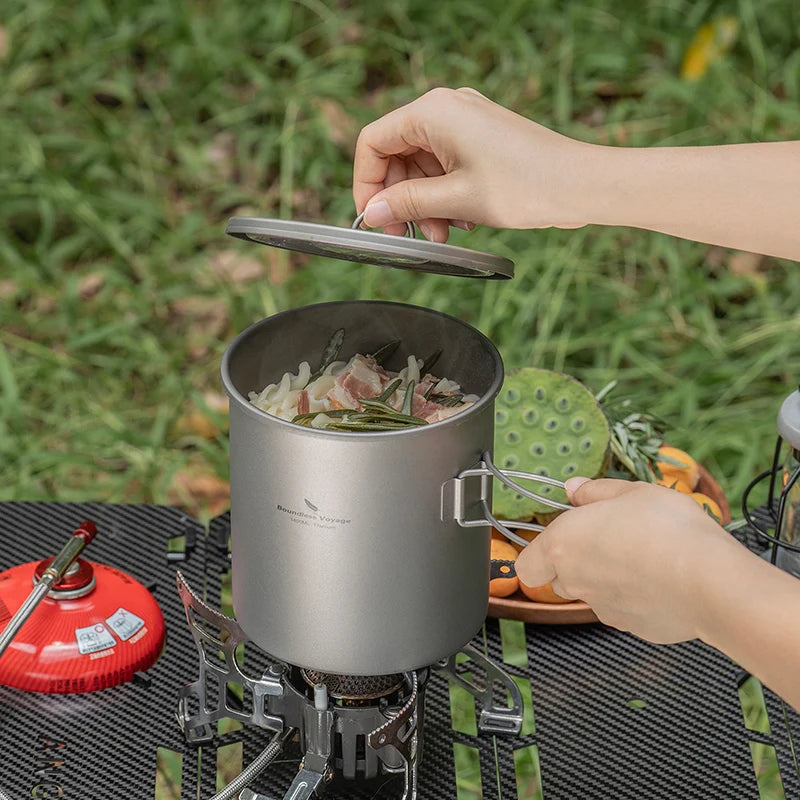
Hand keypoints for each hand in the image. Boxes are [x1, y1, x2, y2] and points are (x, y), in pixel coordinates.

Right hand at [352, 87, 588, 241]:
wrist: (581, 185)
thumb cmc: (525, 185)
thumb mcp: (455, 200)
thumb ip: (406, 204)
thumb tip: (372, 213)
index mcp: (433, 112)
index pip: (374, 142)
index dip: (366, 183)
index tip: (373, 218)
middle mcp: (446, 109)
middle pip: (397, 155)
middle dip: (400, 198)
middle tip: (410, 234)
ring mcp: (466, 123)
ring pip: (422, 166)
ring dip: (424, 204)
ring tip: (443, 233)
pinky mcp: (481, 139)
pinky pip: (445, 166)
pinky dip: (444, 196)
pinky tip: (461, 221)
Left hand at [514, 477, 740, 643]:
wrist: (710, 581)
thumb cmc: (667, 529)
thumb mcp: (630, 492)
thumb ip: (595, 491)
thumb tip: (574, 489)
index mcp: (563, 545)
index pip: (527, 565)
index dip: (541, 553)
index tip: (565, 536)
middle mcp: (576, 581)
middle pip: (561, 578)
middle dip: (578, 562)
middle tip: (611, 539)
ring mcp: (604, 609)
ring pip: (594, 594)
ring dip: (608, 579)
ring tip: (645, 557)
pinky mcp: (632, 628)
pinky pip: (625, 609)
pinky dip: (636, 598)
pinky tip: (662, 580)